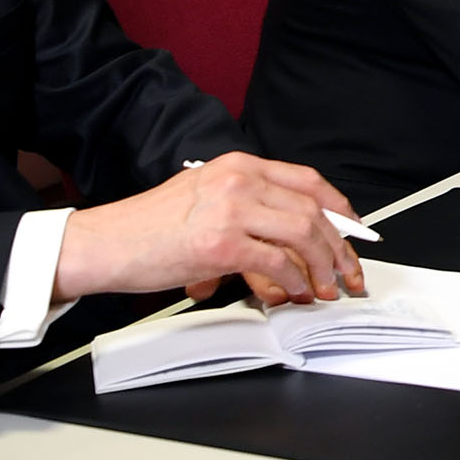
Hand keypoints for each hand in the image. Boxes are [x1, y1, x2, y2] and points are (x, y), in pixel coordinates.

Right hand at [56, 153, 365, 308]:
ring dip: (324, 267)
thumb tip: (292, 241)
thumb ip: (249, 209)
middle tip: (349, 272)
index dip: (339, 209)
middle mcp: (239, 180)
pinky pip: (278, 263)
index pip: (307, 181)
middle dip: (340, 247)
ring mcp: (232, 210)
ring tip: (327, 288)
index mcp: (238, 165)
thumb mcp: (204, 199)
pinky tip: (295, 293)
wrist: (104, 243)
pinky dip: (294, 282)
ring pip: (304, 234)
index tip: (354, 232)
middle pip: (313, 211)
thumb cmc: (148, 228)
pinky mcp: (222, 243)